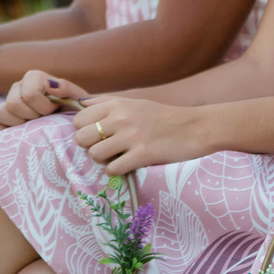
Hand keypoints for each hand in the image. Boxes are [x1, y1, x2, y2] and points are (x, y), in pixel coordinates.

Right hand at [0, 71, 89, 134]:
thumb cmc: (74, 107)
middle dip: (32, 116)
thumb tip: (48, 84)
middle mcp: (17, 87)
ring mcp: (6, 103)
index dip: (44, 107)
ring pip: (0, 113)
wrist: (71, 119)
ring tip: (34, 124)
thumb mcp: (76, 97)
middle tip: (45, 118)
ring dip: (19, 124)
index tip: (55, 109)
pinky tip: (16, 133)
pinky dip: (0, 132)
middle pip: (13, 104)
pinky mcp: (1, 120)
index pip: (29, 95)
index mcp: (33, 77)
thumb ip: (66, 88)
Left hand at [71, 97, 210, 174]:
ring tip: (118, 156)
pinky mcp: (142, 155)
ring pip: (94, 155)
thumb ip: (107, 102)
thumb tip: (81, 104)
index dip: (85, 130)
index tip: (98, 135)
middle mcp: (121, 118)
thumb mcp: (136, 102)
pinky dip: (117, 170)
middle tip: (107, 147)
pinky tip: (128, 164)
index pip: (79, 119)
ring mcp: (131, 136)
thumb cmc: (164, 116)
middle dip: (91, 146)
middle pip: (82, 138)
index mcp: (118, 104)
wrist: (195, 128)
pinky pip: (112, 169)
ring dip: (104, 160)